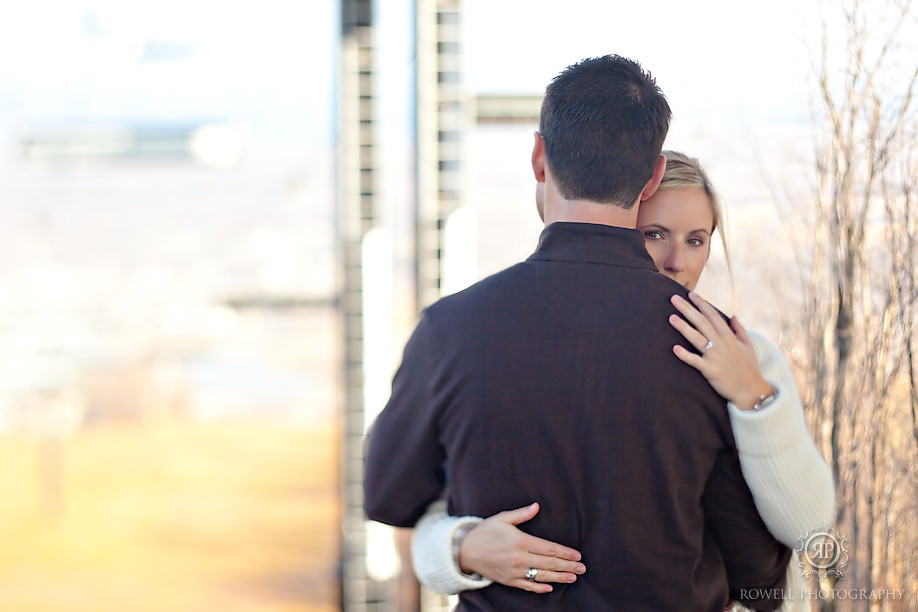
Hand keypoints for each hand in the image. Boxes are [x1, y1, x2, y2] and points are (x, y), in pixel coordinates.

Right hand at [458, 502, 585, 592]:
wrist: (465, 550)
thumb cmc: (485, 531)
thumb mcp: (502, 518)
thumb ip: (522, 514)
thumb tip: (537, 506)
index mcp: (520, 541)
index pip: (549, 549)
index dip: (565, 553)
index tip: (577, 555)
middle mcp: (519, 559)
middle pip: (549, 564)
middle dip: (568, 566)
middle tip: (582, 568)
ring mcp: (514, 572)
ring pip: (541, 577)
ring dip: (559, 577)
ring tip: (572, 577)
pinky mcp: (508, 581)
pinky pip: (527, 586)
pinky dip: (539, 588)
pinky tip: (550, 587)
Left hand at [669, 292, 772, 410]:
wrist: (752, 391)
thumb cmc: (750, 369)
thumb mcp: (749, 347)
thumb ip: (740, 330)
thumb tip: (733, 316)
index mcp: (729, 337)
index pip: (713, 316)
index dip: (702, 304)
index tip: (691, 294)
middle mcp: (721, 344)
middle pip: (702, 323)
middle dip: (688, 309)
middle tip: (673, 298)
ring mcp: (715, 357)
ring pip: (696, 338)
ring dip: (683, 327)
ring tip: (671, 317)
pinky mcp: (711, 370)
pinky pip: (696, 361)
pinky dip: (685, 355)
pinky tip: (675, 348)